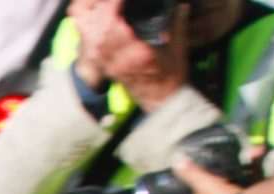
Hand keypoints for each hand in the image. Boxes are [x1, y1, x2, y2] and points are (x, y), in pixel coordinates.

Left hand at [70, 0, 188, 110]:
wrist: (162, 103)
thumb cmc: (172, 77)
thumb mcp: (178, 49)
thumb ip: (178, 25)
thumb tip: (181, 5)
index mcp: (136, 53)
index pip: (115, 25)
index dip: (112, 6)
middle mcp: (118, 59)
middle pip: (99, 29)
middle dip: (101, 9)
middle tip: (110, 0)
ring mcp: (110, 65)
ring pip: (93, 37)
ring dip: (95, 19)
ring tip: (103, 5)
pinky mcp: (107, 68)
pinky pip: (93, 47)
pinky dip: (94, 31)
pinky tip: (98, 20)